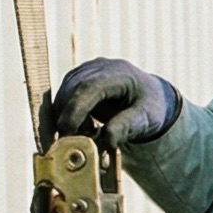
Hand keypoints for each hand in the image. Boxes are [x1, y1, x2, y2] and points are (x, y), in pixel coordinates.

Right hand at [51, 58, 179, 146]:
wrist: (149, 96)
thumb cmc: (149, 107)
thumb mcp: (146, 119)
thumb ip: (127, 127)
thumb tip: (105, 140)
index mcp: (118, 73)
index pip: (89, 88)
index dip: (75, 110)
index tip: (67, 132)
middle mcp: (98, 67)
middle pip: (71, 91)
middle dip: (67, 118)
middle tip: (74, 144)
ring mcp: (85, 71)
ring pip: (63, 96)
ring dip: (67, 118)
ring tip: (88, 135)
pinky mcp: (76, 81)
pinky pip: (63, 99)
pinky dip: (67, 116)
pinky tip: (84, 128)